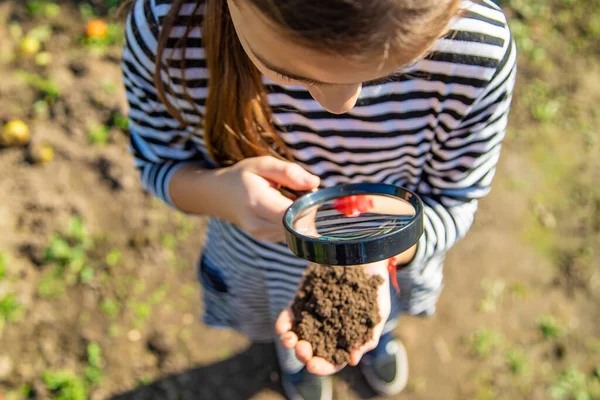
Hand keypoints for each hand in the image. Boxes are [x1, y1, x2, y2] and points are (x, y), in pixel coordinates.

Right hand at [217, 156, 319, 241]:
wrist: (220, 195)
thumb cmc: (243, 177)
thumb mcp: (263, 165)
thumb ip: (289, 172)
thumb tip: (315, 183)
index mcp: (257, 203)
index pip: (293, 213)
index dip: (308, 204)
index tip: (308, 190)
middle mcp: (259, 225)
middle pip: (299, 224)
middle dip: (308, 208)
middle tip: (299, 190)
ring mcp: (263, 235)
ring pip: (298, 229)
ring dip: (301, 214)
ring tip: (288, 197)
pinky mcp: (269, 239)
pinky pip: (292, 231)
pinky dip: (294, 219)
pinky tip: (283, 207)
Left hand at [275, 260, 390, 375]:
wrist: (363, 256)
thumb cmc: (374, 287)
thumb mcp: (378, 313)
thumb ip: (367, 337)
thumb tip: (352, 361)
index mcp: (344, 339)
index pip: (331, 361)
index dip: (322, 366)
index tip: (314, 365)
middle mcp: (326, 331)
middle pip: (311, 351)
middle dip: (303, 354)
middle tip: (303, 350)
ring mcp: (312, 316)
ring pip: (296, 336)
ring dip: (290, 341)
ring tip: (290, 340)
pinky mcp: (301, 300)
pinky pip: (289, 315)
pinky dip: (284, 323)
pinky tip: (283, 327)